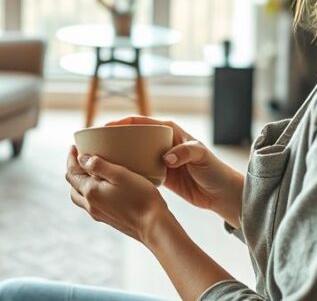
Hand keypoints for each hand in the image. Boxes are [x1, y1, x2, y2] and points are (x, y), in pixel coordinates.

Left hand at [66, 145, 170, 242]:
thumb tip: (81, 158)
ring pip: (79, 196)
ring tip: (88, 172)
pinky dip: (89, 193)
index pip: (72, 172)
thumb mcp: (120, 174)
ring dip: (79, 183)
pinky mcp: (107, 219)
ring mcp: (98, 214)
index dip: (71, 158)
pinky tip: (102, 187)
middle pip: (73, 185)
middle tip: (79, 158)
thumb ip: (99, 165)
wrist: (153, 225)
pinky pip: (90, 204)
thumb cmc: (140, 196)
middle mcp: (90, 204)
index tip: (73, 147)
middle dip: (74, 170)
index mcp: (91, 191)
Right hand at [106, 116, 243, 218]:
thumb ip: (186, 153)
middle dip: (114, 139)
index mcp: (170, 130)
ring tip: (99, 161)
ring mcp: (159, 158)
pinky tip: (114, 177)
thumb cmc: (214, 170)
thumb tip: (167, 157)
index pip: (140, 122)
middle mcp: (162, 142)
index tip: (105, 128)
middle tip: (95, 146)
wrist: (221, 193)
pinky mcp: (159, 174)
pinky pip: (139, 169)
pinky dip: (127, 171)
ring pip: (133, 153)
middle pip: (132, 136)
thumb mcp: (202, 157)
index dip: (121, 123)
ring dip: (118, 156)